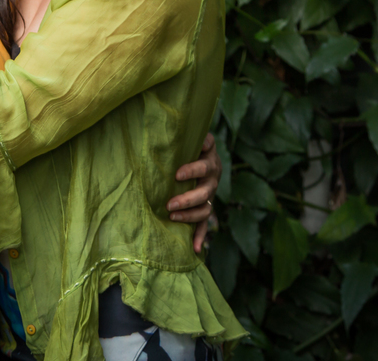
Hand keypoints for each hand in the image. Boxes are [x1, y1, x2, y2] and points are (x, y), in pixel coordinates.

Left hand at [168, 132, 221, 252]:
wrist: (201, 152)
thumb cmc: (186, 143)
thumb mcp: (186, 137)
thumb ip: (180, 135)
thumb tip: (164, 129)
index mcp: (209, 158)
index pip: (204, 164)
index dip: (193, 169)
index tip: (177, 174)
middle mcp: (213, 176)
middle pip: (205, 190)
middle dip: (187, 198)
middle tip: (169, 203)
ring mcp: (211, 193)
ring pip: (206, 208)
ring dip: (190, 215)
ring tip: (173, 216)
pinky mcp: (207, 206)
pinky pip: (206, 224)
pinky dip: (201, 236)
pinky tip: (195, 249)